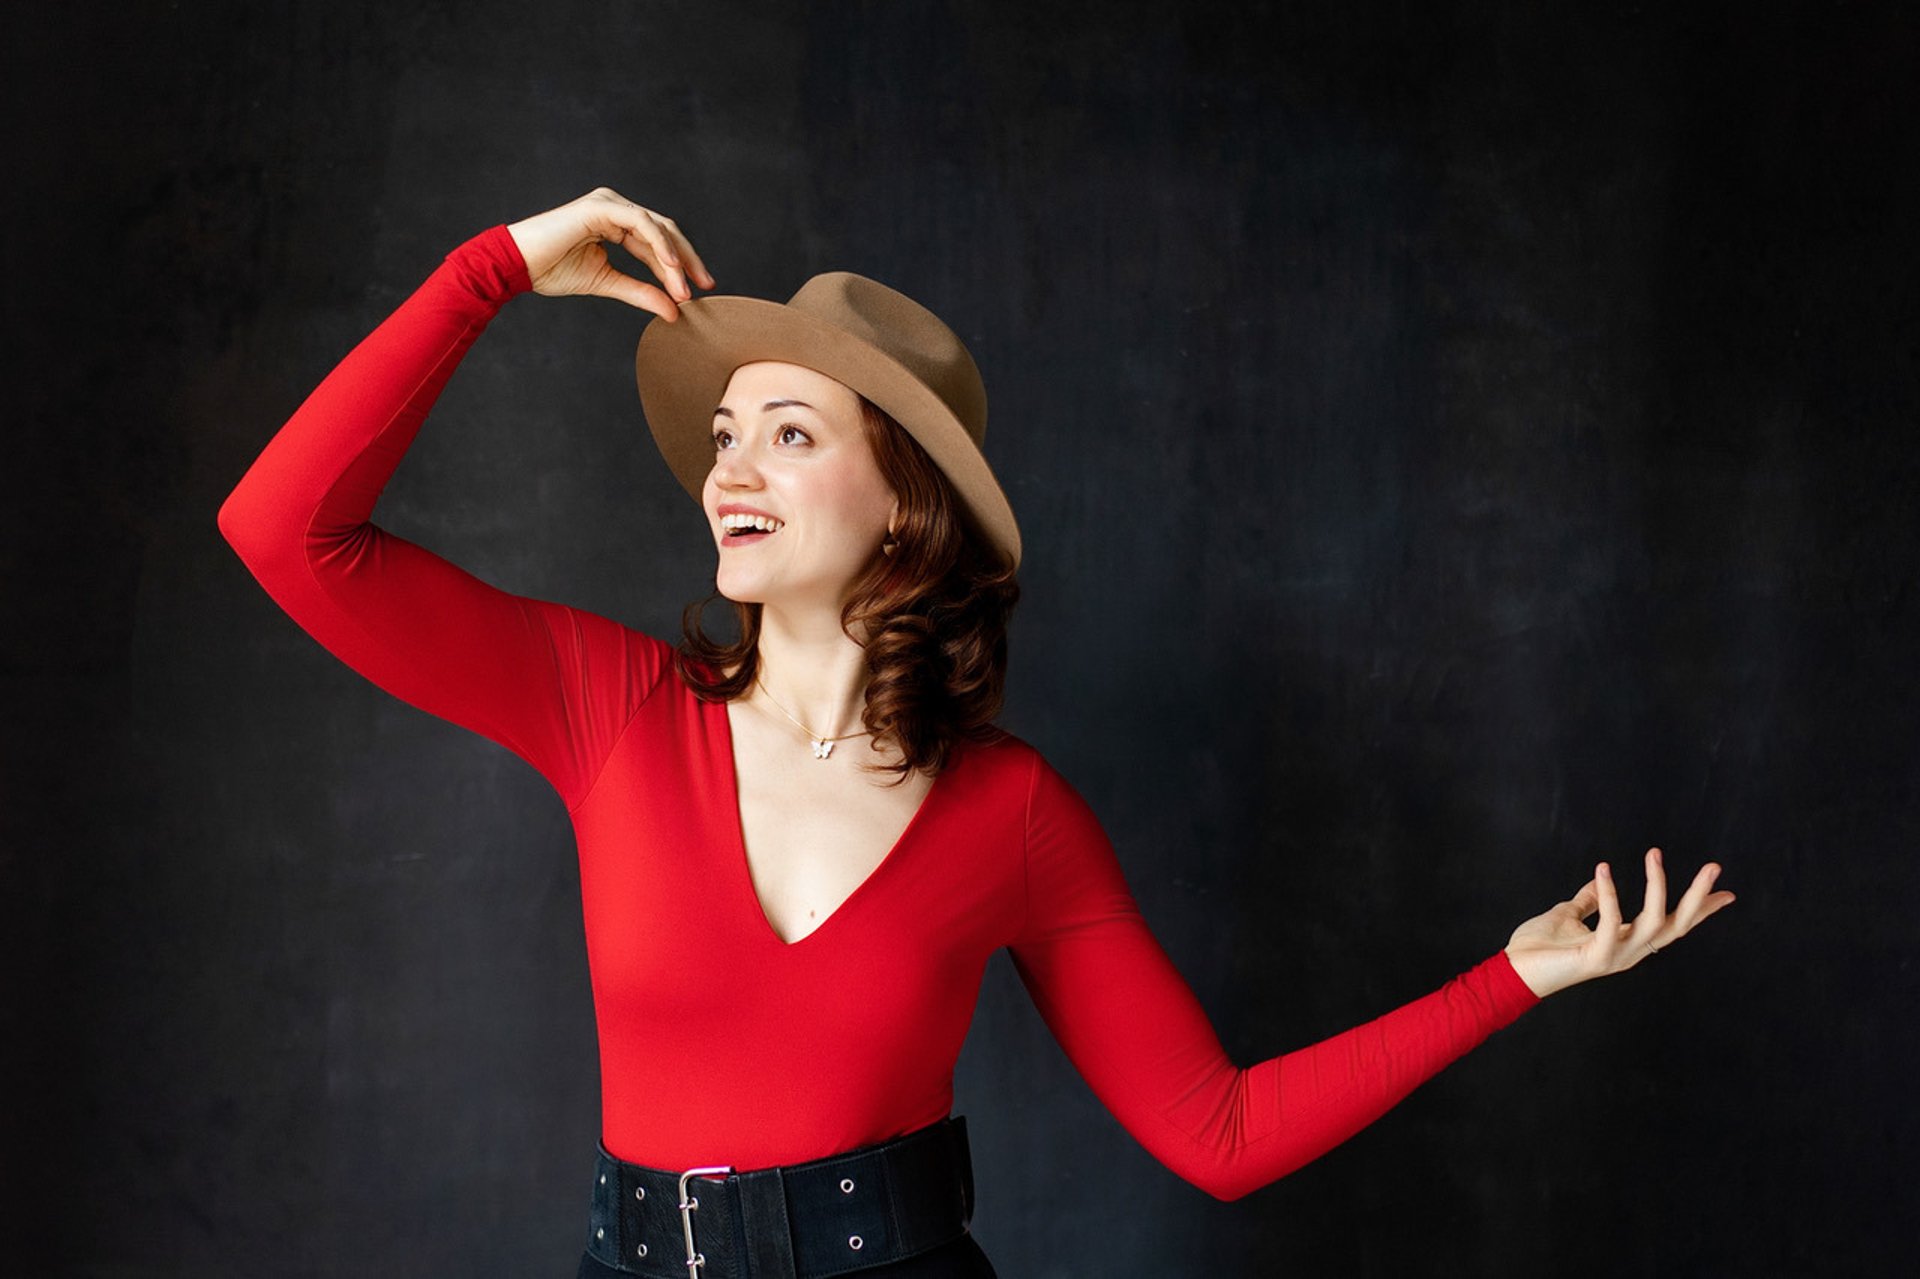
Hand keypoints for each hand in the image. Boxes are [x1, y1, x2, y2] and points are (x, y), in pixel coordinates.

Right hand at [505, 187, 715, 320]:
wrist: (517, 265)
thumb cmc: (552, 271)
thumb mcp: (607, 284)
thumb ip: (641, 293)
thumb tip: (674, 311)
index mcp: (616, 223)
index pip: (659, 243)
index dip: (680, 267)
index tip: (698, 292)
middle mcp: (616, 208)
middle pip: (666, 231)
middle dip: (688, 260)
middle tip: (706, 286)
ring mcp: (609, 203)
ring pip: (657, 227)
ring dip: (675, 259)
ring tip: (685, 288)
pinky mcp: (601, 206)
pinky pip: (640, 223)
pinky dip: (659, 244)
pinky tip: (672, 267)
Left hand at [1503, 848, 1734, 997]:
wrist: (1512, 972)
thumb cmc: (1537, 948)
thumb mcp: (1568, 915)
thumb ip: (1588, 902)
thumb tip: (1601, 881)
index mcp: (1627, 942)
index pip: (1672, 924)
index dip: (1700, 910)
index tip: (1727, 892)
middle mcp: (1629, 952)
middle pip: (1675, 925)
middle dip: (1698, 898)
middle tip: (1714, 867)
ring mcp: (1615, 957)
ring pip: (1653, 923)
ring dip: (1657, 887)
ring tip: (1655, 854)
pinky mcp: (1596, 958)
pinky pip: (1610, 923)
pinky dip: (1609, 894)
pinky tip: (1604, 869)